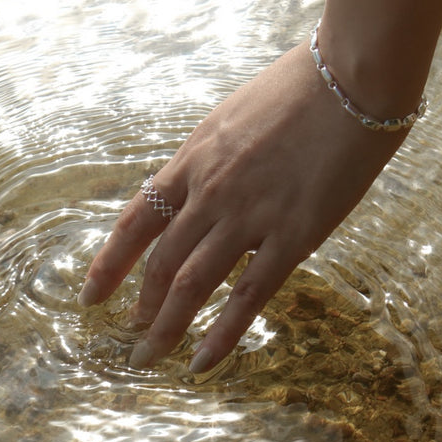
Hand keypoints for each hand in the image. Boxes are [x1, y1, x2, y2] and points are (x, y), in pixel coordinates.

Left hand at [77, 41, 411, 373]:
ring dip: (166, 326)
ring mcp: (249, 215)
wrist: (351, 79)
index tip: (90, 294)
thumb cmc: (302, 88)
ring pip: (192, 284)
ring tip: (148, 358)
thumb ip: (215, 157)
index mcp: (194, 159)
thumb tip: (204, 184)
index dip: (109, 263)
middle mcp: (211, 191)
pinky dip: (221, 333)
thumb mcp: (236, 116)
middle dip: (140, 305)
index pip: (137, 221)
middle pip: (160, 261)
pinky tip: (203, 362)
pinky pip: (248, 294)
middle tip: (131, 336)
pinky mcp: (293, 235)